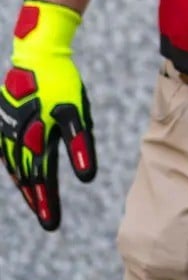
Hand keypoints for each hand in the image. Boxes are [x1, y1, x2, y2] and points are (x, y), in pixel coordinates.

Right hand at [0, 0, 96, 230]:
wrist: (38, 54)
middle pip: (27, 177)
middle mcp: (16, 140)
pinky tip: (18, 169)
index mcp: (34, 141)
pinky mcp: (6, 119)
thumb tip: (87, 177)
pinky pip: (6, 149)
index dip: (46, 203)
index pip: (41, 181)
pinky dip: (13, 163)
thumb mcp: (76, 113)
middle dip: (37, 199)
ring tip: (35, 199)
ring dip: (25, 184)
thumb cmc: (61, 83)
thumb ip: (79, 145)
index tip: (52, 225)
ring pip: (14, 165)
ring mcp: (7, 130)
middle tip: (46, 219)